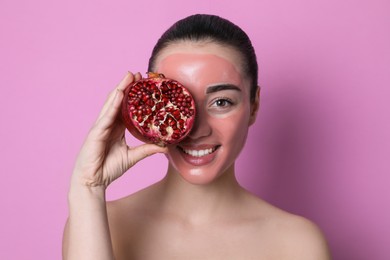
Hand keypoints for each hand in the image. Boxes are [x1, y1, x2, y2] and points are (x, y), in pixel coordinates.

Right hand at [71, 72, 166, 187]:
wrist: (93, 182)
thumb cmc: (109, 168)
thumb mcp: (133, 157)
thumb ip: (147, 150)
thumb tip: (166, 146)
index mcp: (116, 128)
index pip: (126, 107)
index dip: (134, 95)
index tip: (144, 83)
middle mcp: (108, 124)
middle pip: (118, 101)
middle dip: (127, 86)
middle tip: (138, 73)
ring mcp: (101, 126)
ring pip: (111, 104)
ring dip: (120, 89)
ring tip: (129, 76)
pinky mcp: (96, 132)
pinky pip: (106, 116)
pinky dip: (113, 104)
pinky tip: (119, 94)